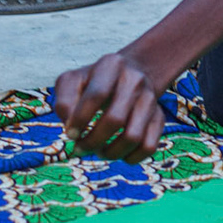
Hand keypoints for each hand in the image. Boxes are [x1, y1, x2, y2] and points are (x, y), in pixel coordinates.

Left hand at [53, 51, 167, 162]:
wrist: (129, 74)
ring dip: (111, 153)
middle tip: (80, 148)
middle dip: (93, 141)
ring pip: (133, 137)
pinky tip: (117, 154)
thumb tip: (71, 127)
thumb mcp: (72, 81)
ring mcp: (150, 99)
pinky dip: (130, 158)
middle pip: (115, 119)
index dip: (80, 119)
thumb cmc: (92, 83)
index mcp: (111, 65)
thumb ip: (64, 101)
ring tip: (98, 151)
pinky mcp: (159, 117)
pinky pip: (149, 147)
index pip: (97, 95)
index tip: (70, 134)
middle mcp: (135, 80)